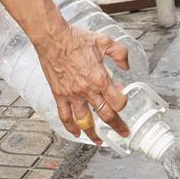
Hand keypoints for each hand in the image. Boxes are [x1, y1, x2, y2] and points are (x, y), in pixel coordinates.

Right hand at [35, 17, 131, 143]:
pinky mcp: (59, 95)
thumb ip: (120, 54)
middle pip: (106, 115)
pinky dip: (70, 127)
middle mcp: (87, 90)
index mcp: (100, 79)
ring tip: (99, 140)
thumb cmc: (76, 39)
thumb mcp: (105, 41)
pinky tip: (75, 132)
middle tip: (123, 133)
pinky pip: (64, 116)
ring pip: (85, 121)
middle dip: (117, 127)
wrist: (53, 38)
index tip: (123, 100)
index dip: (123, 103)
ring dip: (93, 133)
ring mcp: (72, 95)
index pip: (117, 102)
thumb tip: (126, 65)